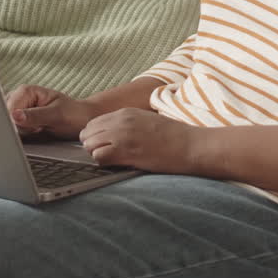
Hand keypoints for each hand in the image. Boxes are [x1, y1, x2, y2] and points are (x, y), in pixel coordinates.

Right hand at [5, 85, 102, 139]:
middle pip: (6, 119)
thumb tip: (15, 116)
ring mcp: (18, 110)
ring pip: (10, 128)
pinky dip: (25, 137)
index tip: (33, 126)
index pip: (9, 109)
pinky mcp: (20, 121)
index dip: (18, 122)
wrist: (81, 121)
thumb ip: (35, 116)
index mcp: (26, 90)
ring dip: (24, 133)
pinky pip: (14, 133)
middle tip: (40, 127)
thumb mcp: (56, 115)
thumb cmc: (73, 114)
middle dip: (21, 129)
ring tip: (40, 128)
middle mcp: (19, 98)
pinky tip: (36, 132)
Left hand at [80, 108, 201, 172]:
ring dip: (96, 155)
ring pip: (89, 145)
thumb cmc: (173, 136)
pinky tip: (117, 165)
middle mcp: (120, 122)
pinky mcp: (127, 152)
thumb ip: (128, 124)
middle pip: (87, 134)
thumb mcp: (147, 120)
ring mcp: (123, 136)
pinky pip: (99, 158)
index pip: (93, 123)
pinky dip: (103, 163)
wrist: (190, 145)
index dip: (95, 137)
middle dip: (92, 146)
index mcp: (125, 113)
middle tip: (106, 155)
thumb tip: (114, 134)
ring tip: (112, 160)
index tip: (104, 146)